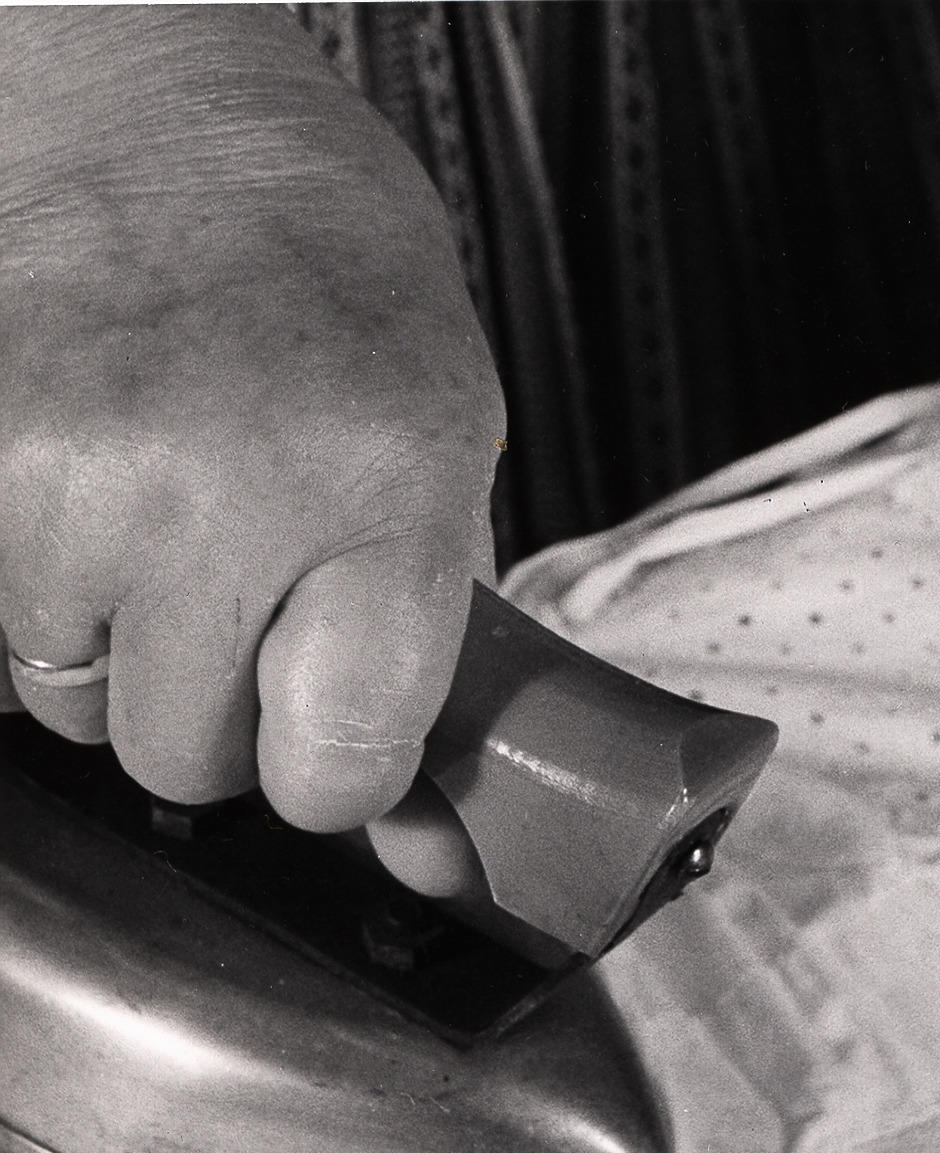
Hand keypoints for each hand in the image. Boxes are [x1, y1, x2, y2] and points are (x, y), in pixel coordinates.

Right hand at [0, 9, 501, 831]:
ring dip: (119, 645)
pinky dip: (44, 589)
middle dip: (219, 712)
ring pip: (73, 700)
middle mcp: (219, 491)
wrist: (150, 106)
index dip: (335, 774)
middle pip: (184, 757)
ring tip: (164, 516)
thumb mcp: (449, 430)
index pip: (336, 764)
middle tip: (246, 604)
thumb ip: (427, 623)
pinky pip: (0, 624)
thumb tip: (421, 815)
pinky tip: (95, 496)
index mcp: (384, 485)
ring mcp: (65, 478)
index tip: (334, 741)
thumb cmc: (320, 254)